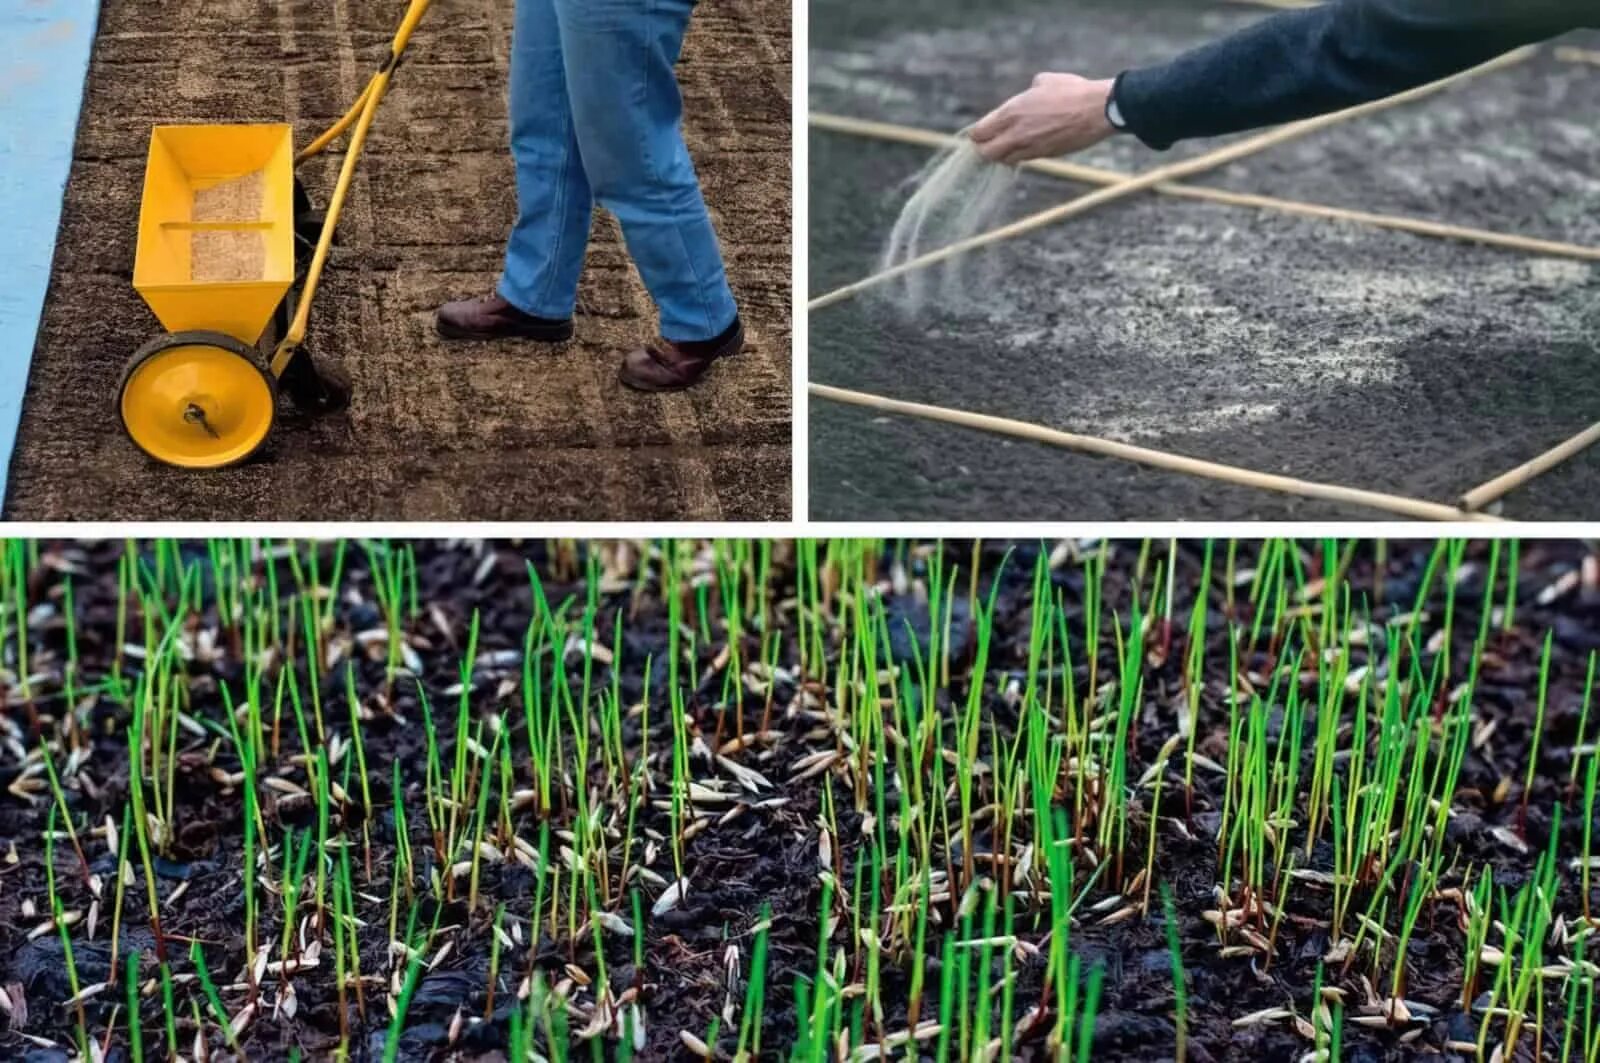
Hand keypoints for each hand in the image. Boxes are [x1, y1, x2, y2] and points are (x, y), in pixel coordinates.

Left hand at [970, 73, 1116, 164]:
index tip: (981, 132)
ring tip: (1008, 145)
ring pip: (1004, 160)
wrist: (1098, 110)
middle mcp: (1016, 133)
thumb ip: (1027, 92)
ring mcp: (1030, 147)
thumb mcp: (1044, 81)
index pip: (980, 132)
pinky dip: (1020, 155)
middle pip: (986, 152)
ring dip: (1003, 154)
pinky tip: (1027, 146)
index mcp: (1012, 112)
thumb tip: (1026, 94)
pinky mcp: (1045, 155)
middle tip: (990, 142)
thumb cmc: (1073, 90)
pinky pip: (1024, 159)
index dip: (978, 133)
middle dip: (985, 148)